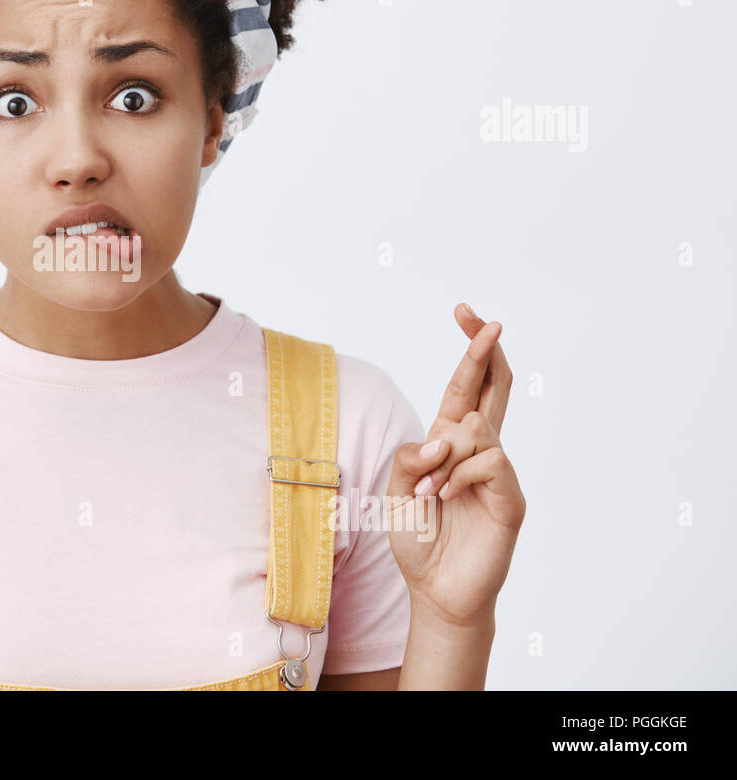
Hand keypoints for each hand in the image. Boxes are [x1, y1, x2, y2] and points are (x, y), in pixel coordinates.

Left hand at [387, 304, 525, 627]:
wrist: (437, 591)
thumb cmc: (419, 539)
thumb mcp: (394, 491)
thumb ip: (407, 457)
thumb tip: (442, 436)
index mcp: (450, 444)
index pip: (465, 387)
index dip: (470, 350)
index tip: (466, 313)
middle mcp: (479, 451)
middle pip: (492, 389)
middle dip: (485, 351)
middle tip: (485, 320)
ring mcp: (498, 473)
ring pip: (477, 428)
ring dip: (443, 454)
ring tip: (427, 490)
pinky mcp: (510, 498)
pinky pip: (488, 461)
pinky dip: (458, 474)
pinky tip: (443, 497)